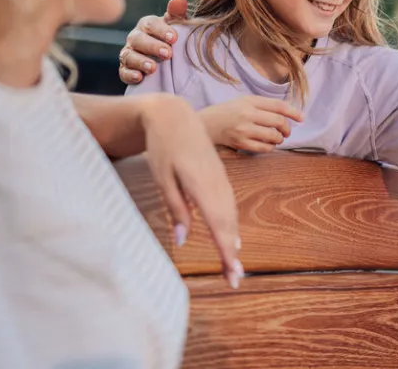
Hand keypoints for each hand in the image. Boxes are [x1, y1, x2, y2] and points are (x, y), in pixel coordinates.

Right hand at [119, 0, 189, 84]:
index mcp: (147, 25)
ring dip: (140, 61)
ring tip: (153, 68)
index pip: (150, 23)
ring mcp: (129, 53)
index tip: (174, 38)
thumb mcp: (178, 26)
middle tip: (168, 54)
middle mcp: (135, 38)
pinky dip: (130, 74)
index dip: (161, 30)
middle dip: (152, 46)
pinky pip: (123, 72)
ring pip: (128, 55)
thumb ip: (177, 14)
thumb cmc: (173, 39)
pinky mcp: (126, 70)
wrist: (171, 61)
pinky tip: (140, 77)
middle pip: (138, 39)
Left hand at [139, 94, 242, 287]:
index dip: (227, 253)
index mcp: (202, 187)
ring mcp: (221, 181)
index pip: (219, 226)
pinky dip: (231, 225)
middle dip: (232, 255)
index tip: (233, 274)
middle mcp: (217, 186)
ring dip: (233, 242)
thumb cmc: (164, 148)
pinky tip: (231, 238)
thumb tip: (182, 240)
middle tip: (235, 280)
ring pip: (231, 216)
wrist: (176, 117)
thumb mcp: (162, 178)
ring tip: (234, 266)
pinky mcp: (219, 178)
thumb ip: (175, 209)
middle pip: (229, 225)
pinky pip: (228, 206)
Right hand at [200, 96, 304, 152]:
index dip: (293, 112)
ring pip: (273, 136)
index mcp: (250, 101)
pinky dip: (270, 147)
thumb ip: (264, 105)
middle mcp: (247, 114)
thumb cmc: (228, 112)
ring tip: (277, 138)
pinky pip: (264, 148)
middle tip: (287, 132)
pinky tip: (268, 144)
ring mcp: (244, 130)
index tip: (302, 118)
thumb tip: (289, 114)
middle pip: (279, 122)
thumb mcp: (244, 101)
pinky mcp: (240, 143)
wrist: (206, 124)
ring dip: (280, 139)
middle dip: (287, 128)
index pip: (278, 106)